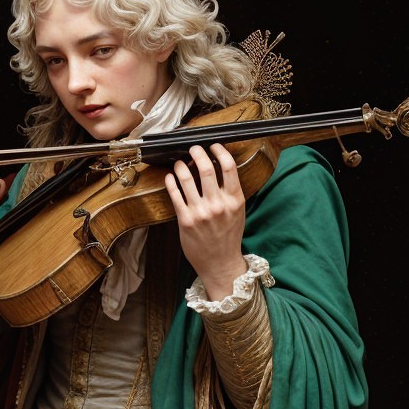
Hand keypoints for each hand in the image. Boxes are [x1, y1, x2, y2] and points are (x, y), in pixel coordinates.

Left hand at [166, 143, 247, 299]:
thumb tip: (218, 166)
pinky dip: (171, 181)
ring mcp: (200, 212)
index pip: (228, 166)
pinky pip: (175, 194)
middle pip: (206, 167)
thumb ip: (230, 191)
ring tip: (179, 163)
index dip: (219, 151)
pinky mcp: (185, 220)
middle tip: (193, 148)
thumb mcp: (237, 211)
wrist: (220, 262)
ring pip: (187, 178)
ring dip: (181, 166)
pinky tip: (170, 177)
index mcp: (235, 200)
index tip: (213, 146)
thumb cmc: (228, 236)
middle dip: (197, 152)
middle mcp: (218, 204)